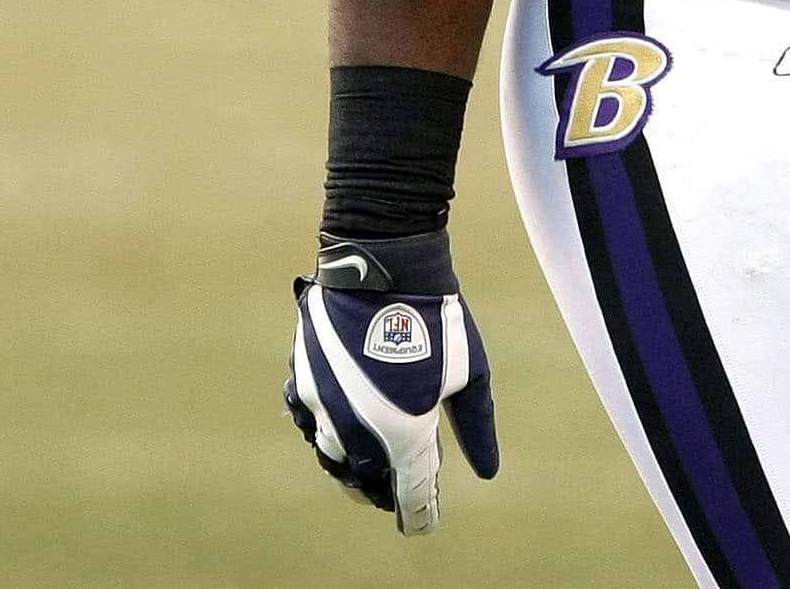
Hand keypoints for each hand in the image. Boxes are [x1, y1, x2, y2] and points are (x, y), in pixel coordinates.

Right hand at [284, 230, 497, 533]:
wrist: (385, 265)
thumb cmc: (438, 316)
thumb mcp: (472, 371)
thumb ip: (477, 426)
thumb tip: (488, 470)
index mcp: (403, 434)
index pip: (410, 495)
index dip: (419, 514)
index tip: (422, 524)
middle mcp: (356, 430)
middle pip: (365, 481)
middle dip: (382, 490)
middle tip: (396, 492)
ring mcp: (322, 407)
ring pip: (333, 456)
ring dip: (352, 465)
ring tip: (369, 465)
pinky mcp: (302, 381)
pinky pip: (308, 421)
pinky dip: (325, 432)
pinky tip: (337, 427)